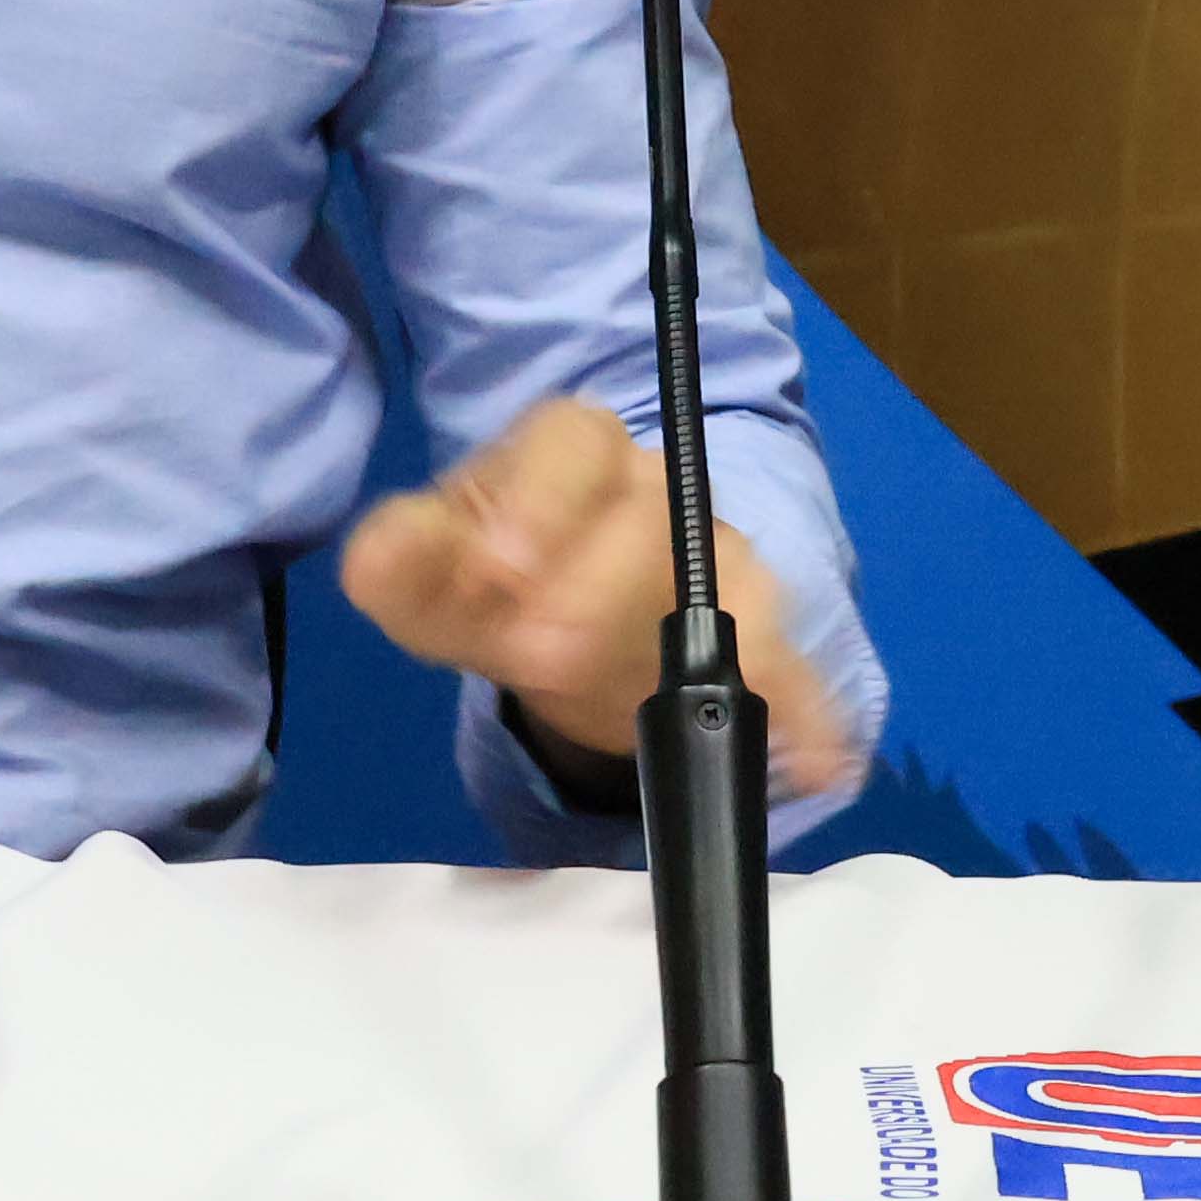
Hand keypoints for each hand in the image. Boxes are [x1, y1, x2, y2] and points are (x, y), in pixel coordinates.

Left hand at [336, 402, 860, 798]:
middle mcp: (652, 488)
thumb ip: (399, 565)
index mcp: (570, 450)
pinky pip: (798, 667)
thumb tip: (382, 558)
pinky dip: (812, 715)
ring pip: (731, 583)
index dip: (538, 500)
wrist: (570, 603)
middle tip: (535, 654)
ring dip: (691, 643)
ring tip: (632, 707)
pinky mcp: (761, 633)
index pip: (572, 438)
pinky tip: (818, 763)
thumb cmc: (493, 581)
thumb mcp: (428, 577)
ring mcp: (716, 558)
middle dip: (589, 588)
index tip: (500, 567)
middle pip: (647, 515)